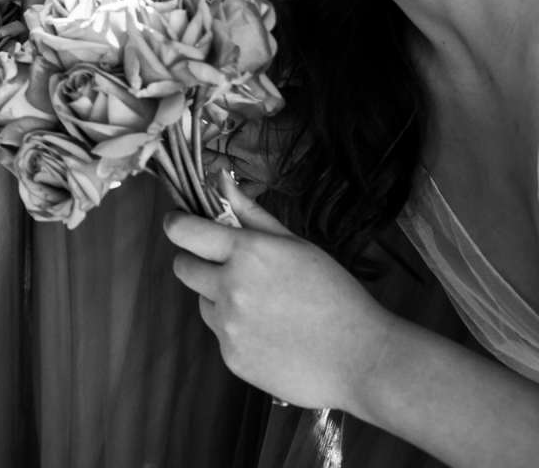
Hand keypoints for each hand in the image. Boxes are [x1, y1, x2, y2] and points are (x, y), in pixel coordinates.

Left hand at [166, 173, 397, 412]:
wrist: (362, 359)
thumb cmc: (336, 295)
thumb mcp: (297, 246)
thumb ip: (251, 214)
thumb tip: (219, 179)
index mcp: (248, 253)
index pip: (184, 231)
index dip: (177, 224)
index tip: (180, 224)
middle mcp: (230, 288)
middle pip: (182, 267)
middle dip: (197, 262)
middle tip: (228, 267)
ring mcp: (229, 326)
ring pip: (203, 302)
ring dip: (219, 299)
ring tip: (265, 307)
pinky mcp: (232, 357)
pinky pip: (221, 334)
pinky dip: (237, 331)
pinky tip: (272, 335)